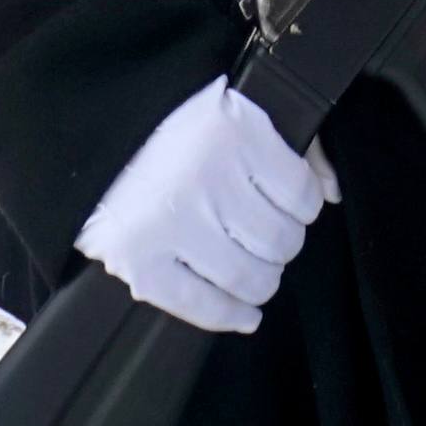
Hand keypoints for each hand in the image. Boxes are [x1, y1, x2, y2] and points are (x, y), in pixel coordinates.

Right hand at [74, 75, 338, 334]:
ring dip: (262, 279)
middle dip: (282, 243)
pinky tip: (244, 313)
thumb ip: (294, 144)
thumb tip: (332, 190)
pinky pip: (201, 306)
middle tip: (270, 235)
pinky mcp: (139, 261)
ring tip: (256, 266)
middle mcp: (205, 178)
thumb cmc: (172, 119)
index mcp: (233, 130)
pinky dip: (229, 315)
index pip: (300, 193)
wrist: (93, 130)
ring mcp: (170, 224)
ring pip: (249, 277)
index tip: (293, 205)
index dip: (304, 205)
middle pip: (279, 240)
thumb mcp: (237, 109)